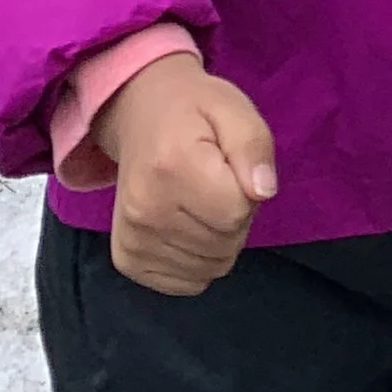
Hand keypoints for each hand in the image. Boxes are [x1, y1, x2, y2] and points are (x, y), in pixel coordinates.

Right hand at [92, 52, 276, 296]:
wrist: (138, 116)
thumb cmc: (193, 111)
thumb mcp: (233, 109)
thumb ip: (253, 146)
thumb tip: (264, 192)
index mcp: (172, 166)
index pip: (236, 211)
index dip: (248, 193)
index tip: (233, 169)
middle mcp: (145, 210)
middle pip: (224, 245)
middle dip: (235, 218)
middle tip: (218, 183)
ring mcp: (132, 240)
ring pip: (208, 268)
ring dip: (219, 241)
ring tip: (202, 202)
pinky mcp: (126, 261)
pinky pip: (186, 283)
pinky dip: (198, 261)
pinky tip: (188, 225)